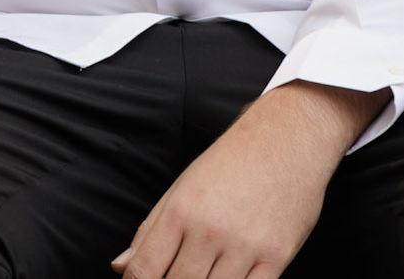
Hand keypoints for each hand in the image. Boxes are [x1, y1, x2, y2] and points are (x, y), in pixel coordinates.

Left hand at [112, 82, 386, 277]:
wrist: (283, 139)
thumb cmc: (228, 163)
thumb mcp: (182, 188)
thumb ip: (150, 231)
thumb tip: (120, 267)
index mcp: (179, 210)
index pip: (145, 268)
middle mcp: (208, 230)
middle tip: (176, 275)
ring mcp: (243, 246)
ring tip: (203, 272)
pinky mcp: (276, 257)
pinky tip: (228, 278)